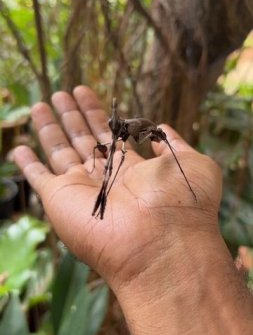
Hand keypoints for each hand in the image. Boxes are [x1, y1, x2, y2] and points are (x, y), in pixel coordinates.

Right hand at [14, 86, 221, 291]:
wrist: (160, 243)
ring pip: (59, 151)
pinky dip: (27, 165)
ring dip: (49, 128)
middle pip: (83, 138)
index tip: (85, 92)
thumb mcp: (192, 162)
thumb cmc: (181, 203)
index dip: (96, 113)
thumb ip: (175, 142)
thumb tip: (161, 126)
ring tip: (40, 105)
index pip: (109, 134)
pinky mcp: (58, 199)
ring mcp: (80, 188)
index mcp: (131, 168)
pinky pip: (38, 178)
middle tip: (61, 93)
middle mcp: (104, 177)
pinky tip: (19, 148)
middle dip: (72, 114)